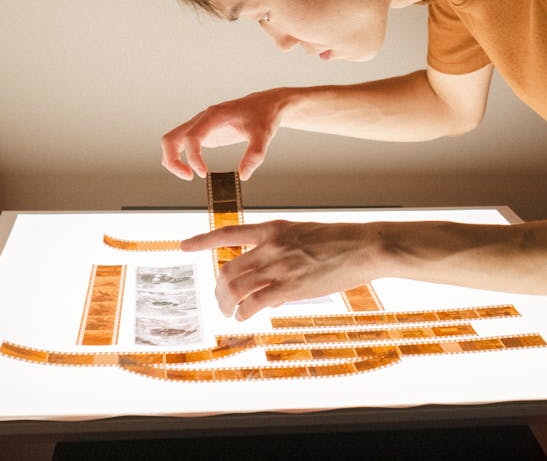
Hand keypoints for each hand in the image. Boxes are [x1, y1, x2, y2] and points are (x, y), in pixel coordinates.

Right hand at [161, 90, 286, 180]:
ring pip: (171, 141)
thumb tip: (243, 175)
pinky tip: (193, 170)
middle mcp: (202, 119)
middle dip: (173, 160)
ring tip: (189, 175)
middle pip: (171, 138)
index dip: (192, 157)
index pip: (192, 136)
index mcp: (214, 116)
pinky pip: (180, 145)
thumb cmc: (263, 116)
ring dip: (172, 160)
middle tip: (189, 177)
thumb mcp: (263, 135)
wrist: (264, 105)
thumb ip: (254, 154)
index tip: (203, 174)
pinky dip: (179, 158)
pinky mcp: (203, 133)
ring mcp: (200, 126)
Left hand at [181, 220, 382, 319]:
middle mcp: (271, 245)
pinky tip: (245, 317)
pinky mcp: (291, 286)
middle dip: (218, 289)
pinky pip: (256, 303)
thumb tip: (267, 288)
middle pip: (227, 268)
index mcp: (273, 229)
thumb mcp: (303, 236)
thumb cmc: (339, 241)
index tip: (183, 245)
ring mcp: (280, 266)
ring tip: (228, 313)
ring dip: (226, 304)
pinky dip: (245, 312)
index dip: (203, 240)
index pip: (229, 233)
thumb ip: (280, 254)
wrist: (363, 246)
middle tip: (219, 301)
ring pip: (236, 287)